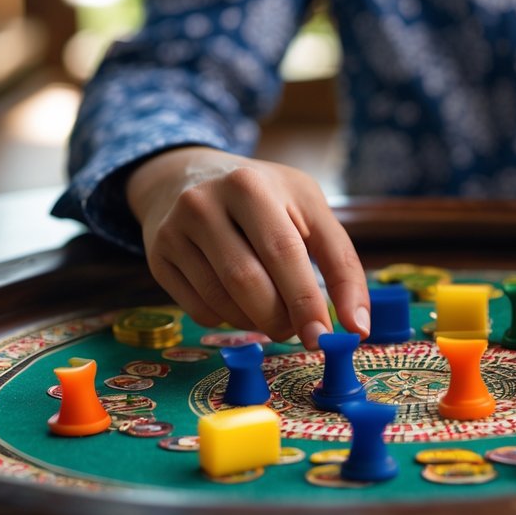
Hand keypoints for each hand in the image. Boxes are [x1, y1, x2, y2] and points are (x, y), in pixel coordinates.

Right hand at [126, 147, 368, 349]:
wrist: (186, 177)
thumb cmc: (264, 199)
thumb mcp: (308, 209)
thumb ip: (340, 263)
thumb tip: (358, 326)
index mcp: (250, 185)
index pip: (283, 252)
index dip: (306, 300)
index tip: (324, 336)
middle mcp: (204, 203)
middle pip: (248, 282)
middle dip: (281, 318)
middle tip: (299, 331)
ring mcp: (174, 231)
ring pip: (223, 301)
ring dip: (257, 323)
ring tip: (274, 315)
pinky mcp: (157, 257)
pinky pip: (200, 310)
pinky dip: (230, 320)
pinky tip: (240, 304)